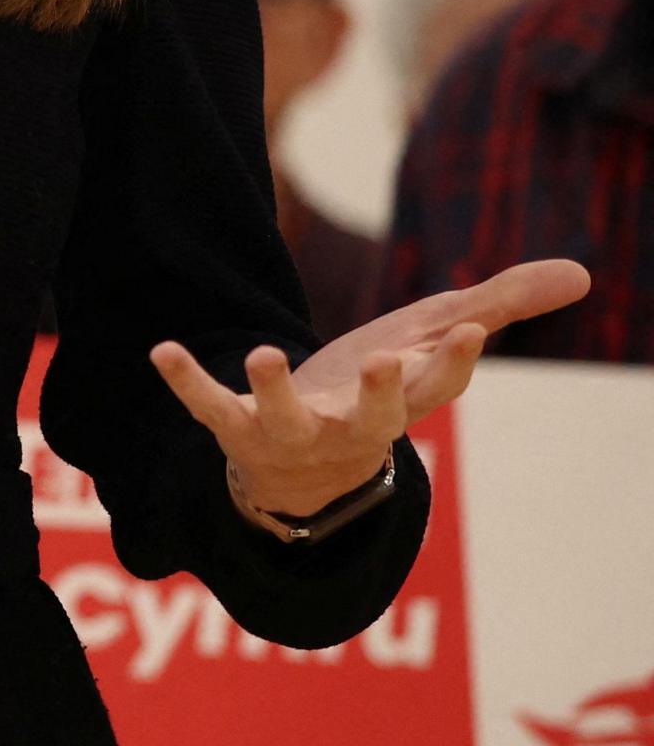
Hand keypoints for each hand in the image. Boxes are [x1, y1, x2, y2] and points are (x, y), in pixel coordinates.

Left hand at [148, 258, 585, 523]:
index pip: (439, 388)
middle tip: (384, 360)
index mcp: (404, 405)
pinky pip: (210, 407)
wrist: (302, 471)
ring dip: (276, 389)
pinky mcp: (237, 430)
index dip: (456, 361)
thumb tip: (583, 274)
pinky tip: (163, 350)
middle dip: (382, 392)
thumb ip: (500, 306)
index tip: (471, 327)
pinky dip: (187, 381)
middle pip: (375, 416)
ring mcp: (292, 435)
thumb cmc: (376, 390)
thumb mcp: (433, 344)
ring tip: (267, 351)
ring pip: (286, 420)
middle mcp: (353, 429)